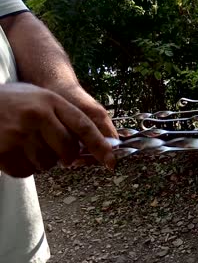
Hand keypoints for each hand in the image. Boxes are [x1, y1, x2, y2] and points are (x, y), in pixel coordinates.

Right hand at [0, 83, 115, 176]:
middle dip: (66, 156)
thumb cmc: (11, 103)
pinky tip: (13, 152)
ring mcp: (19, 134)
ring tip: (25, 144)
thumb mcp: (38, 99)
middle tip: (52, 149)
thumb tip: (90, 145)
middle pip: (68, 150)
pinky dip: (24, 167)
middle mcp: (37, 115)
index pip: (84, 126)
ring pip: (48, 164)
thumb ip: (62, 117)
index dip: (101, 146)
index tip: (112, 162)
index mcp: (49, 100)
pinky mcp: (3, 151)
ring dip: (41, 161)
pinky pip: (28, 172)